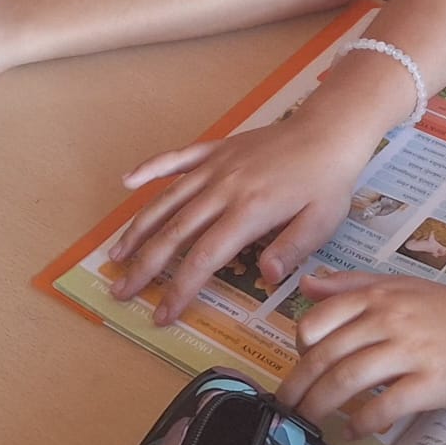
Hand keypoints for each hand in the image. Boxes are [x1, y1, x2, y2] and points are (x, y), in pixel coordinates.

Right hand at [106, 115, 371, 325]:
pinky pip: (177, 157)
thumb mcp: (321, 222)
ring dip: (139, 227)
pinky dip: (151, 168)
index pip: (203, 257)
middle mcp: (223, 188)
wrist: (329, 130)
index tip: (162, 314)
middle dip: (145, 266)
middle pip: (174, 232)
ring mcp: (216, 165)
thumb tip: (264, 277)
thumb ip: (291, 249)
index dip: (179, 288)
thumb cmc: (327, 182)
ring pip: (167, 199)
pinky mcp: (216, 148)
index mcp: (248, 211)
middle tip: (120, 291)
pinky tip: (127, 181)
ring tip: (116, 255)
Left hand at [279, 270, 445, 434]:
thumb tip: (306, 284)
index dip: (298, 349)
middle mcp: (391, 318)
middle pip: (327, 355)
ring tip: (311, 423)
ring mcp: (411, 350)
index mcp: (380, 295)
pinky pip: (385, 406)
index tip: (297, 367)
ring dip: (322, 407)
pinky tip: (356, 431)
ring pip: (348, 380)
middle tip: (287, 409)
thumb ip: (353, 285)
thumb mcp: (402, 286)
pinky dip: (363, 423)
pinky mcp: (431, 382)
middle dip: (299, 387)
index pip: (318, 320)